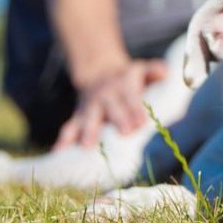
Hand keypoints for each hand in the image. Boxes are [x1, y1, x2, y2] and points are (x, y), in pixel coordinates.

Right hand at [53, 58, 167, 149]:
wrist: (99, 71)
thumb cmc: (128, 77)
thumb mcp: (140, 69)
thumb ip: (153, 70)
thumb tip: (164, 72)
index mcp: (122, 85)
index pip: (130, 97)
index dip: (135, 108)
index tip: (141, 122)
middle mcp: (104, 96)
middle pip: (111, 108)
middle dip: (118, 120)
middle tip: (125, 133)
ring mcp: (89, 107)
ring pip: (88, 119)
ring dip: (87, 132)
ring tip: (86, 147)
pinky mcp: (78, 116)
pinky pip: (69, 127)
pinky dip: (64, 139)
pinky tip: (59, 153)